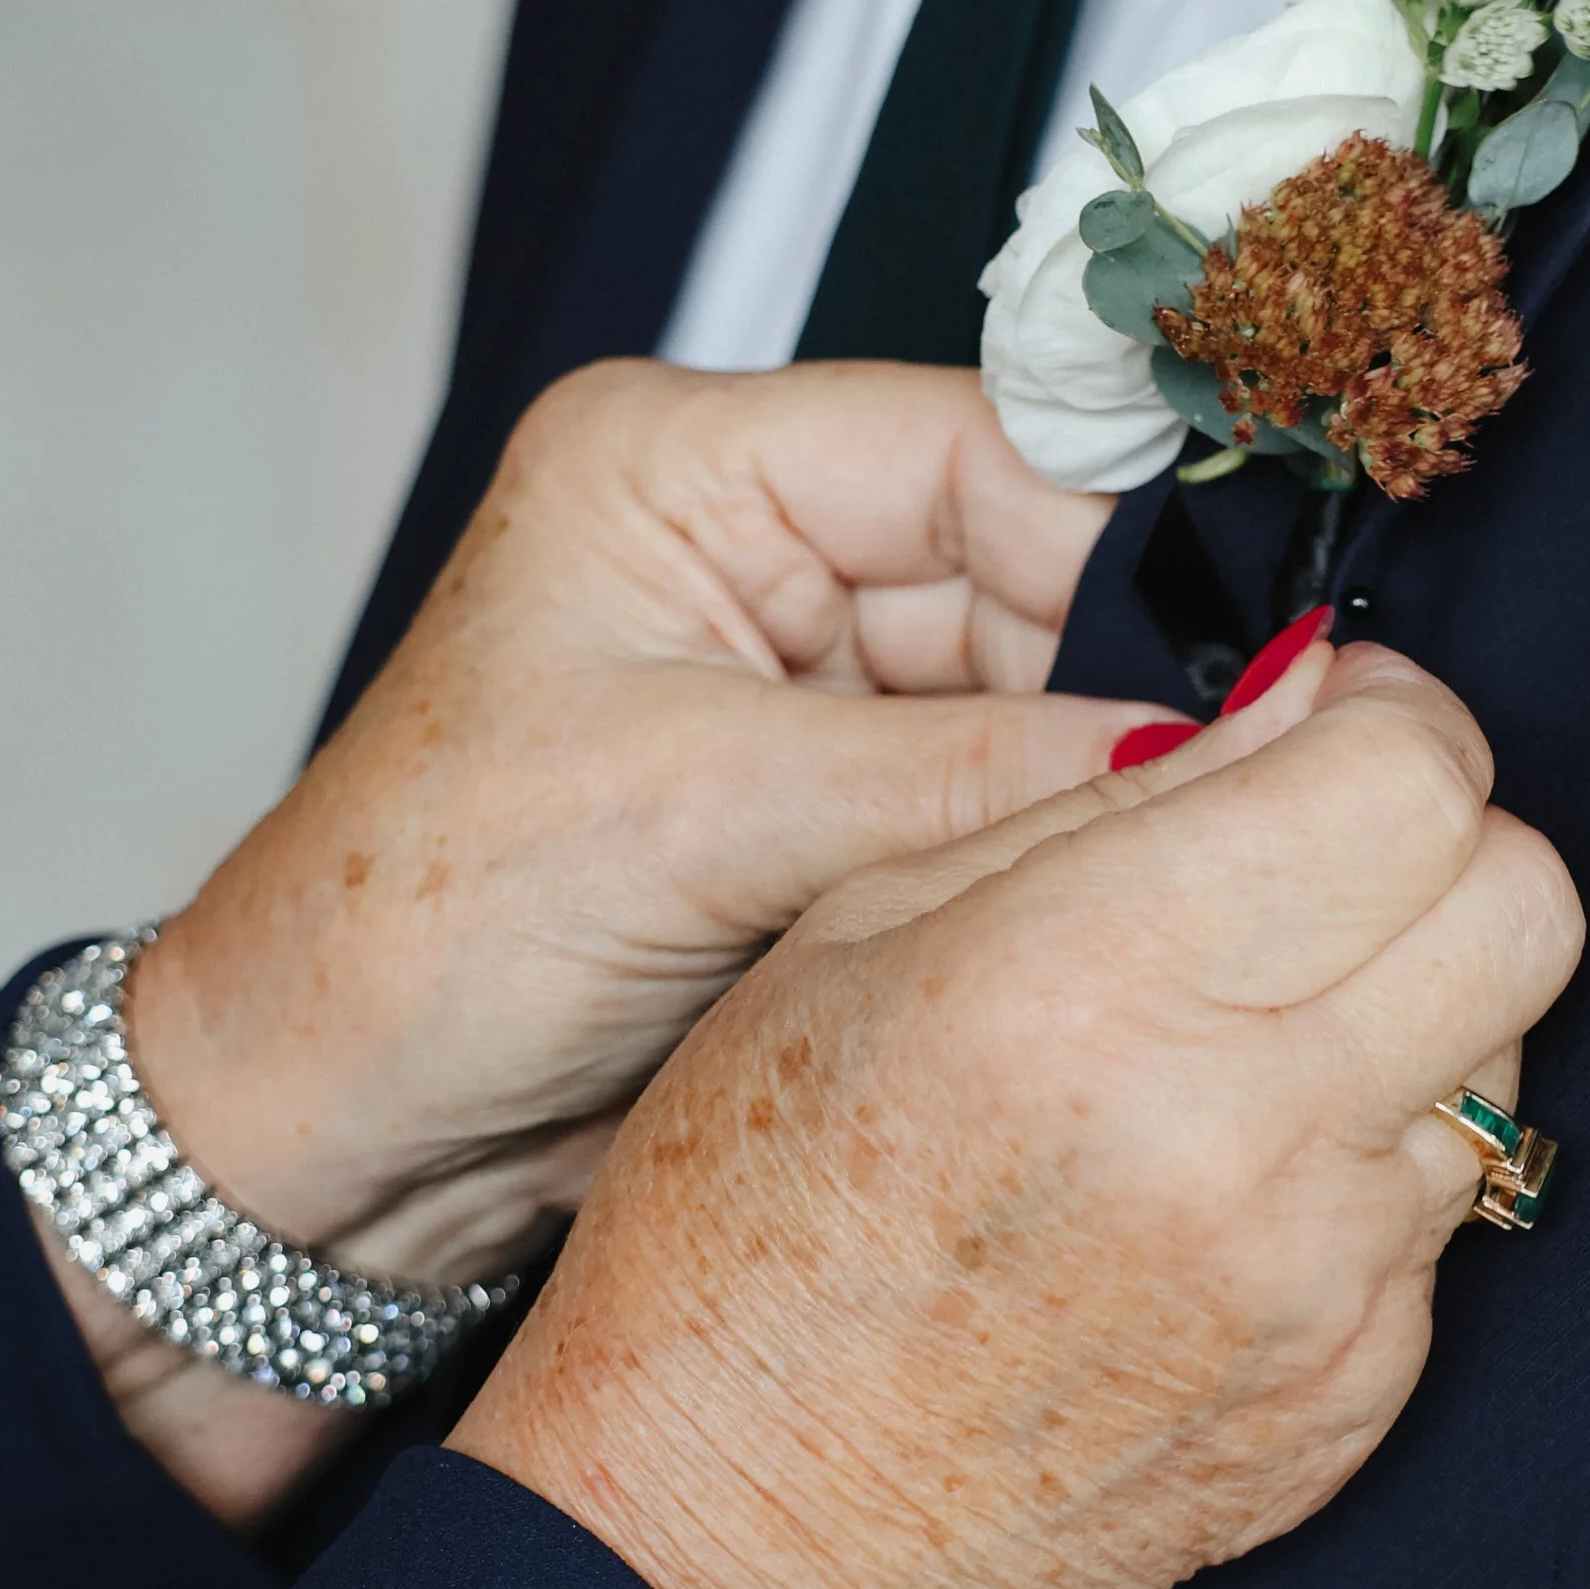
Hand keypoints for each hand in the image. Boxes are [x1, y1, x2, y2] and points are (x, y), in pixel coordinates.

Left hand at [68, 362, 1174, 1524]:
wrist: (318, 1142)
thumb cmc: (410, 938)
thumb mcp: (697, 820)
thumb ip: (966, 775)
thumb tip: (1209, 753)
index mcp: (681, 466)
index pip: (984, 446)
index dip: (1135, 552)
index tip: (1271, 662)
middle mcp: (753, 550)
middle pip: (1036, 570)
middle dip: (1134, 687)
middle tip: (1258, 790)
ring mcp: (796, 688)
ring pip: (1039, 700)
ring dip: (1101, 790)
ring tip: (1185, 875)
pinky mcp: (825, 813)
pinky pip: (998, 809)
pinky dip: (1052, 867)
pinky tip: (1104, 925)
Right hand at [457, 638, 1584, 1588]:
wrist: (737, 1547)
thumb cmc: (746, 1225)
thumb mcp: (866, 933)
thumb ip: (1109, 798)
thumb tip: (1305, 697)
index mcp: (1095, 984)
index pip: (1407, 782)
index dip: (1390, 716)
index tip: (1332, 717)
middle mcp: (1242, 1138)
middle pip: (1524, 902)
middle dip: (1442, 837)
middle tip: (1325, 848)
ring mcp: (1321, 1287)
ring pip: (1503, 1051)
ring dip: (1409, 1002)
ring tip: (1242, 1034)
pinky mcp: (1358, 1400)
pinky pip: (1440, 1210)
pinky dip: (1361, 1159)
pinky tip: (1218, 1184)